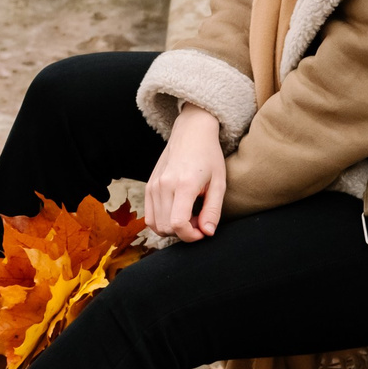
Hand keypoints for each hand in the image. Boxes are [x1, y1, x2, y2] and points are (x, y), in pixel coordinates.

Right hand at [147, 106, 228, 241]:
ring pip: (156, 225)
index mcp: (184, 184)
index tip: (203, 231)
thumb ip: (213, 210)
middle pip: (166, 228)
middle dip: (184, 233)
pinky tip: (177, 212)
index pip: (178, 224)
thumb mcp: (219, 183)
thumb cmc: (209, 156)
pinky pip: (149, 216)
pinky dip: (162, 221)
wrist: (191, 132)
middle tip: (199, 220)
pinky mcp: (148, 186)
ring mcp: (153, 185)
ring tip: (189, 216)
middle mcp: (164, 185)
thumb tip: (207, 233)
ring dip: (172, 229)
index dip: (191, 236)